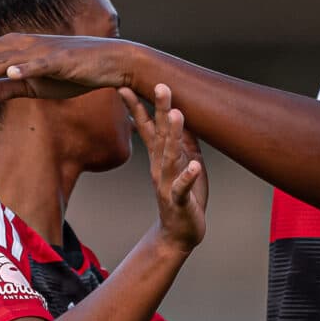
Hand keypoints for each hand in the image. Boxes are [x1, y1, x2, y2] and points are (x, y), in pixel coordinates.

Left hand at [0, 34, 132, 104]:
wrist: (110, 63)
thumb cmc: (70, 74)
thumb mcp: (30, 87)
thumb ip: (0, 90)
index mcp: (12, 51)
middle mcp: (21, 45)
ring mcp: (40, 50)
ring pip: (3, 60)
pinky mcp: (61, 59)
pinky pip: (39, 64)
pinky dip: (24, 68)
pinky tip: (11, 74)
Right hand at [124, 83, 205, 249]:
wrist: (178, 234)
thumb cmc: (184, 195)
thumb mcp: (186, 162)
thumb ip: (184, 140)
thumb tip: (182, 112)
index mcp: (160, 158)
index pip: (147, 128)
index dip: (138, 107)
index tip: (125, 86)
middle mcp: (160, 168)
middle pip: (159, 135)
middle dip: (160, 110)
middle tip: (160, 86)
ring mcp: (168, 184)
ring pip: (170, 156)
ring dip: (173, 135)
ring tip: (176, 114)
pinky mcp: (180, 201)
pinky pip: (182, 188)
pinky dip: (188, 176)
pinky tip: (194, 165)